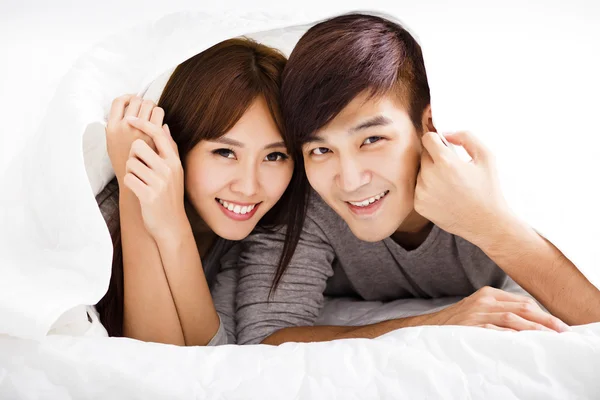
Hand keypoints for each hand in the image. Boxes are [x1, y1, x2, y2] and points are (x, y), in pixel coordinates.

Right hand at [106, 95, 160, 182]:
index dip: (127, 97)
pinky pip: (159, 113)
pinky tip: (159, 121)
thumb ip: (118, 127)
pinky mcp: (153, 134)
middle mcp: (124, 126)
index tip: (133, 100)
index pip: (118, 101)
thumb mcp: (114, 145)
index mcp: (111, 128)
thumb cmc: (126, 164)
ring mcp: (139, 130)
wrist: (137, 184)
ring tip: (153, 115)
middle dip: (143, 102)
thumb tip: (129, 108)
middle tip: (146, 109)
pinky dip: (160, 114)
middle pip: (136, 100)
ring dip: (153, 107)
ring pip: (149, 104)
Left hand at [122, 116, 186, 240]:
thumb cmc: (169, 195)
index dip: (143, 123)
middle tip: (139, 168)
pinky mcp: (148, 195)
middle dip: (133, 155)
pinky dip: (129, 183)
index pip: (158, 134)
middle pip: (138, 146)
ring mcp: (159, 182)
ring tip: (140, 181)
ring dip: (130, 171)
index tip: (131, 119)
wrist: (171, 224)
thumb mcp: (175, 171)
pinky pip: (128, 178)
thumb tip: (164, 126)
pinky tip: (138, 190)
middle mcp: (168, 169)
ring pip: (131, 163)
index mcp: (174, 161)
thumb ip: (169, 149)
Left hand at [414, 131, 510, 242]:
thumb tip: (446, 133)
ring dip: (431, 173)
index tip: (443, 145)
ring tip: (450, 184)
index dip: (436, 139)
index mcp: (445, 162)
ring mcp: (422, 192)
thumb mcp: (486, 157)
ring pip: (420, 172)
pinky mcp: (419, 205)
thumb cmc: (488, 189)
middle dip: (435, 157)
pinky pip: (418, 188)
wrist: (486, 223)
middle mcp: (429, 176)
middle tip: (452, 168)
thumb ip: (466, 137)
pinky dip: (428, 189)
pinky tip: (445, 195)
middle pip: (424, 155)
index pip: (427, 138)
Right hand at [428, 286, 570, 331]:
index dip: (543, 313)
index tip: (557, 325)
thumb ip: (500, 311)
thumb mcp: (478, 309)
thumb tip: (529, 322)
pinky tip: (522, 342)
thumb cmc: (457, 322)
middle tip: (562, 331)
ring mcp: (476, 313)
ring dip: (534, 329)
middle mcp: (484, 301)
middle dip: (545, 320)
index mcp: (488, 294)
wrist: (428, 328)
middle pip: (522, 308)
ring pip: (513, 319)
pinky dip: (510, 336)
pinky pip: (494, 331)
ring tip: (549, 338)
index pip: (522, 301)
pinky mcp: (470, 326)